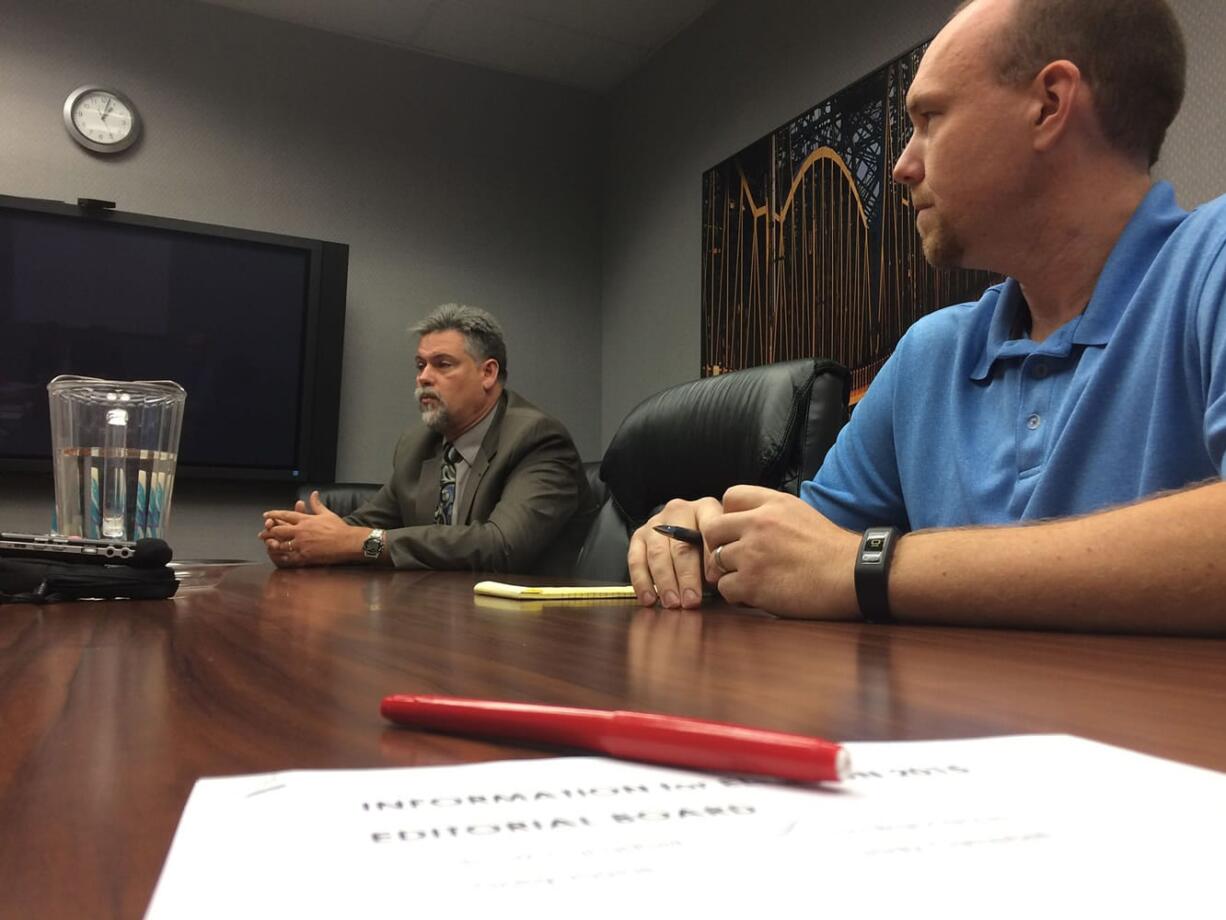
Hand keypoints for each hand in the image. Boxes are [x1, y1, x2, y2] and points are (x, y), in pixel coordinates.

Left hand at [258, 491, 365, 566]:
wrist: (347, 541)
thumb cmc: (339, 528)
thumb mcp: (327, 513)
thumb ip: (317, 504)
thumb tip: (313, 493)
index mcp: (305, 520)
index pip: (285, 515)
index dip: (274, 515)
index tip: (266, 515)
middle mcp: (301, 531)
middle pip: (279, 530)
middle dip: (269, 531)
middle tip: (263, 533)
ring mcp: (302, 544)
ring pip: (281, 544)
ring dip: (274, 545)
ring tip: (268, 545)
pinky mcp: (305, 556)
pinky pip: (290, 557)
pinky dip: (283, 558)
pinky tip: (279, 558)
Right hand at [627, 497, 722, 608]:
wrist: (688, 532)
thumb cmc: (710, 544)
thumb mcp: (722, 544)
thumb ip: (722, 558)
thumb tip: (719, 579)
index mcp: (705, 508)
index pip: (709, 528)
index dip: (711, 556)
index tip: (714, 580)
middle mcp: (679, 510)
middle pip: (681, 546)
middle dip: (686, 577)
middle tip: (691, 601)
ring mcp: (656, 522)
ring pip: (657, 554)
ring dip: (665, 582)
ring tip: (672, 603)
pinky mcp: (639, 536)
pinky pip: (635, 560)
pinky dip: (642, 581)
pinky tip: (649, 598)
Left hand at [700, 485, 860, 618]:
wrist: (854, 575)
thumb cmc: (832, 550)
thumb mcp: (801, 514)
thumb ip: (771, 513)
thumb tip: (743, 523)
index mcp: (773, 503)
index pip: (729, 496)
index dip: (729, 515)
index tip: (739, 532)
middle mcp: (758, 523)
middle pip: (713, 529)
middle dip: (720, 546)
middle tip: (736, 560)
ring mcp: (753, 553)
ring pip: (716, 562)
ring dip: (730, 573)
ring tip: (754, 579)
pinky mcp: (752, 583)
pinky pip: (726, 588)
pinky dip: (739, 595)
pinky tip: (759, 595)